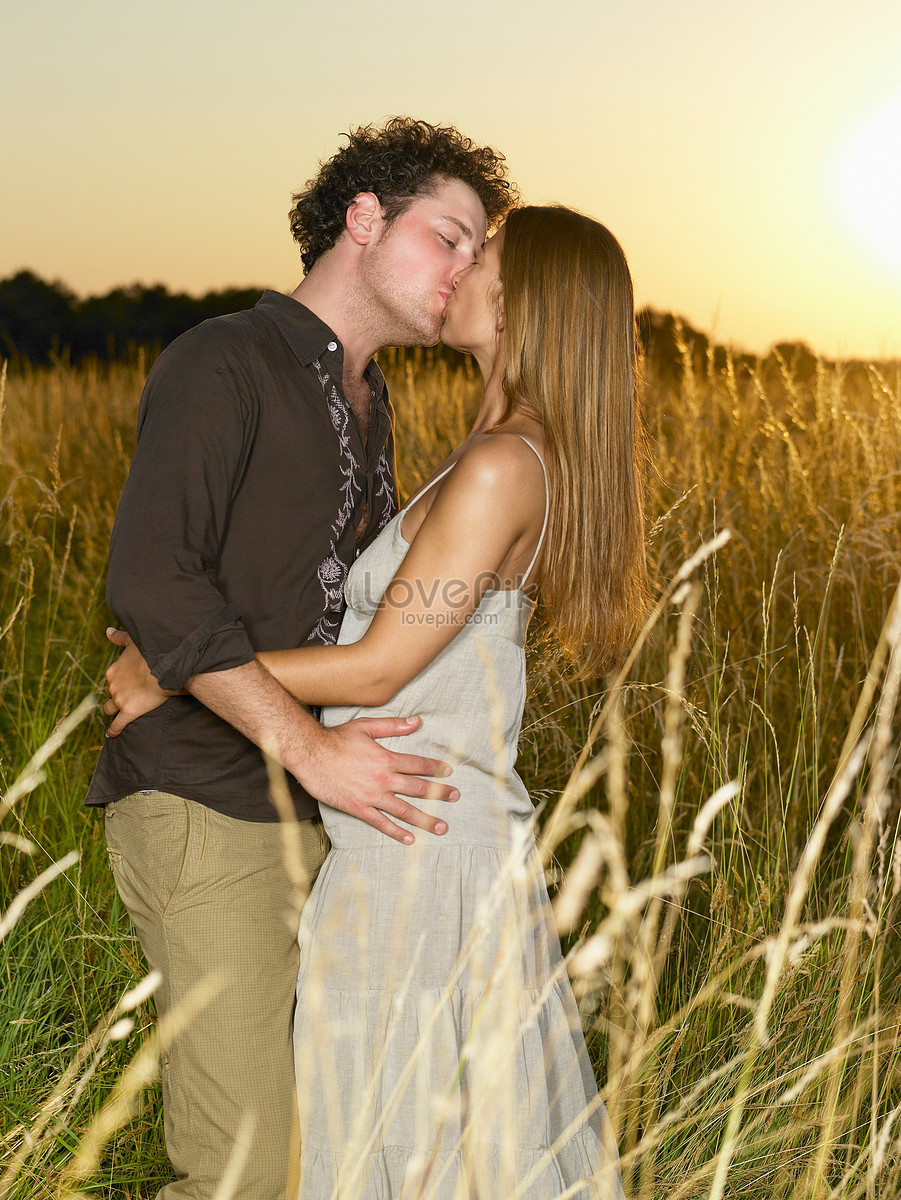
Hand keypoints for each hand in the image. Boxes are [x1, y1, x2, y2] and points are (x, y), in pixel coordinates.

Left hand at [103, 628, 175, 735]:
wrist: (167, 668)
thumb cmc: (153, 653)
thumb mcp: (134, 641)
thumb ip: (119, 637)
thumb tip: (107, 631)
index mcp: (114, 670)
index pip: (112, 679)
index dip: (119, 681)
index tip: (127, 683)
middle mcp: (113, 685)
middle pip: (110, 694)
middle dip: (117, 695)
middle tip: (128, 697)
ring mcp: (120, 700)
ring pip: (110, 709)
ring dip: (113, 711)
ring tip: (118, 713)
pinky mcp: (129, 712)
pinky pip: (117, 725)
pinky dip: (113, 730)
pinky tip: (111, 734)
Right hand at [299, 716, 458, 844]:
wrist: (310, 754)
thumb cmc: (336, 738)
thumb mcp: (366, 726)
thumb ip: (393, 726)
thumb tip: (417, 721)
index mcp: (387, 759)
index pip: (418, 764)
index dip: (436, 768)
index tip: (449, 772)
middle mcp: (383, 779)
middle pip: (418, 789)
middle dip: (439, 794)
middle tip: (455, 797)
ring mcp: (372, 796)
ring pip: (405, 810)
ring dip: (425, 819)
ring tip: (442, 827)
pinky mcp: (358, 808)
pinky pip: (381, 823)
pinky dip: (396, 832)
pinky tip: (409, 839)